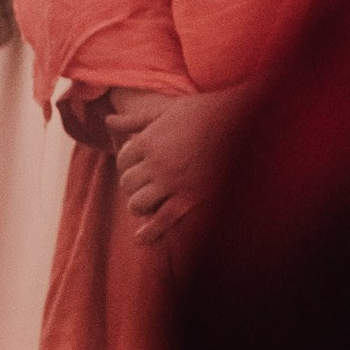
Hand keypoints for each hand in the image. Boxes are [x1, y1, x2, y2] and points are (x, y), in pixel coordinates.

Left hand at [106, 85, 249, 245]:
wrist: (240, 121)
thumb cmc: (202, 112)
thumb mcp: (165, 111)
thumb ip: (135, 120)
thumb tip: (108, 121)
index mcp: (147, 141)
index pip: (123, 158)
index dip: (128, 162)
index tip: (138, 163)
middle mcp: (155, 164)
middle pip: (127, 183)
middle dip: (132, 185)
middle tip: (143, 184)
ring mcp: (172, 183)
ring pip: (138, 203)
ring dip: (139, 205)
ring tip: (146, 204)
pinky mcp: (190, 198)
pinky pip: (163, 220)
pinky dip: (150, 232)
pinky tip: (141, 238)